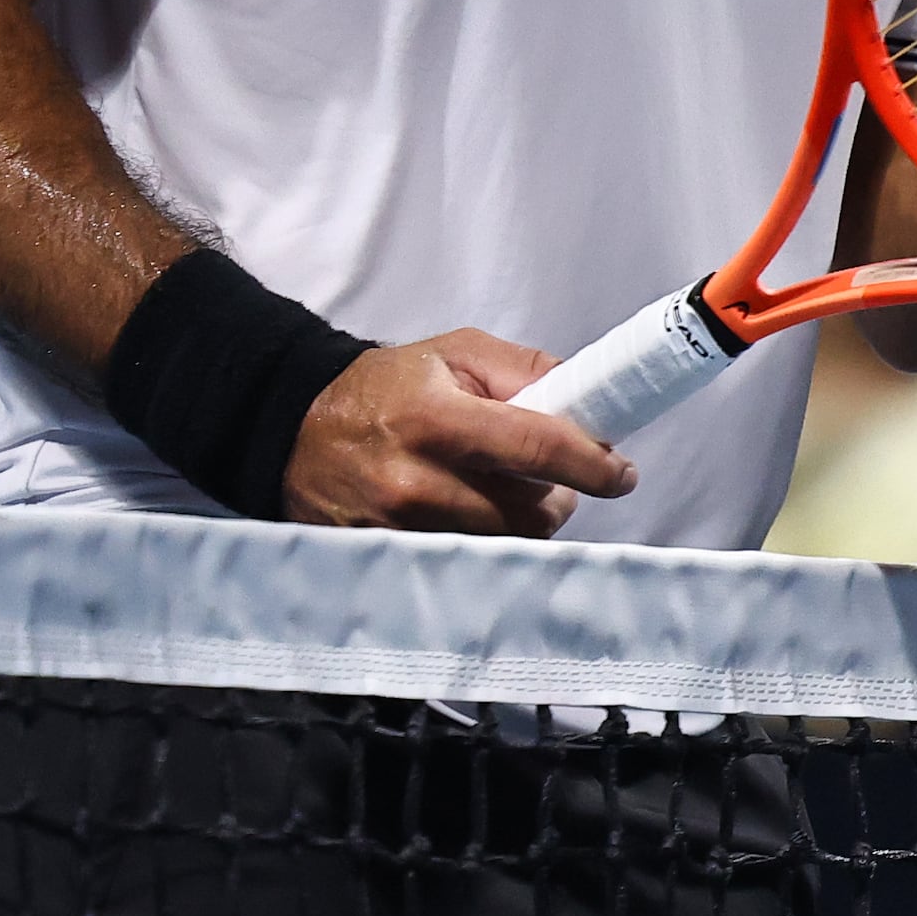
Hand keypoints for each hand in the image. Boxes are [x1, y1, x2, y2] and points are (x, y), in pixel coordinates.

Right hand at [283, 331, 632, 534]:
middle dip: (558, 497)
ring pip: (502, 546)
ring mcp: (399, 530)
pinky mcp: (388, 558)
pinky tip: (478, 515)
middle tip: (556, 478)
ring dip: (525, 524)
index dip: (592, 465)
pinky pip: (465, 562)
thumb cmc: (386, 386)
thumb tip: (587, 394)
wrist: (294, 428)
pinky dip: (488, 542)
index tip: (622, 474)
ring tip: (512, 493)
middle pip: (527, 513)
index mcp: (437, 419)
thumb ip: (525, 369)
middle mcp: (416, 482)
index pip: (537, 449)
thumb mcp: (454, 353)